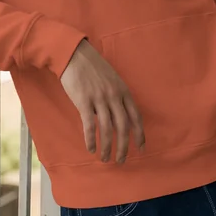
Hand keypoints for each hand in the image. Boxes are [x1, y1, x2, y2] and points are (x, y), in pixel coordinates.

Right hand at [60, 40, 144, 163]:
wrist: (74, 55)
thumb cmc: (92, 67)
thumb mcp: (112, 79)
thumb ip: (117, 97)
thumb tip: (116, 117)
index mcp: (123, 91)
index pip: (136, 117)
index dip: (140, 134)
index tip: (141, 148)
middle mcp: (114, 96)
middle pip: (123, 127)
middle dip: (124, 146)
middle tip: (121, 160)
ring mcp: (99, 99)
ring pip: (107, 129)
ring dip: (107, 147)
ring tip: (105, 159)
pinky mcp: (83, 101)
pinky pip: (90, 125)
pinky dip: (91, 140)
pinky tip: (91, 148)